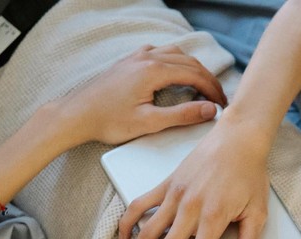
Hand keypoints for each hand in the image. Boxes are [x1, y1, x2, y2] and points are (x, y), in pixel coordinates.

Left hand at [58, 44, 227, 145]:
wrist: (77, 114)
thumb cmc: (109, 121)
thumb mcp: (149, 123)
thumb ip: (182, 115)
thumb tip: (209, 110)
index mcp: (153, 71)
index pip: (194, 74)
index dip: (213, 89)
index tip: (223, 104)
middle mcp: (146, 58)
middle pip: (188, 61)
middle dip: (207, 79)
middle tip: (219, 98)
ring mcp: (136, 57)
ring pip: (175, 54)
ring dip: (193, 68)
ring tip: (203, 87)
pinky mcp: (129, 61)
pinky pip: (159, 53)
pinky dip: (175, 61)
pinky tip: (176, 73)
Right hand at [118, 112, 269, 238]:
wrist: (238, 138)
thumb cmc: (249, 174)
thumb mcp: (258, 213)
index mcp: (213, 217)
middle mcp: (190, 207)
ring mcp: (175, 194)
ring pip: (149, 231)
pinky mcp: (166, 183)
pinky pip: (141, 204)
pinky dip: (128, 221)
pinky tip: (123, 237)